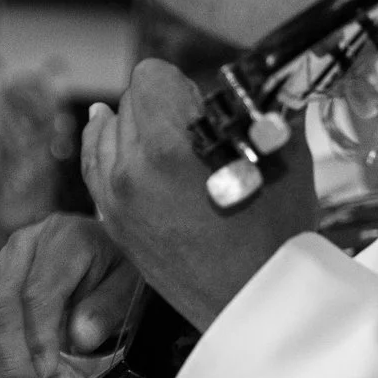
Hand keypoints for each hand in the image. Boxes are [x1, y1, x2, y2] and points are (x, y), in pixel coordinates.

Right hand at [0, 213, 142, 377]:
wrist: (103, 248)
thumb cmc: (117, 270)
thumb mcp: (129, 285)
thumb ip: (107, 309)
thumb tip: (79, 338)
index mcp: (62, 239)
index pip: (38, 294)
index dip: (38, 338)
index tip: (48, 374)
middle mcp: (24, 246)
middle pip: (3, 309)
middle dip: (13, 362)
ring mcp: (0, 264)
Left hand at [84, 60, 317, 329]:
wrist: (256, 302)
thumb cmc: (277, 231)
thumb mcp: (282, 152)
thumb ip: (255, 104)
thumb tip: (250, 79)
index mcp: (166, 146)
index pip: (151, 75)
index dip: (183, 85)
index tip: (205, 106)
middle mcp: (129, 169)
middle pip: (130, 100)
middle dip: (165, 107)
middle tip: (199, 134)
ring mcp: (115, 199)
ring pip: (109, 130)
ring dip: (137, 128)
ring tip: (170, 145)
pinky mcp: (112, 220)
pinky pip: (95, 164)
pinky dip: (108, 147)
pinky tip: (114, 132)